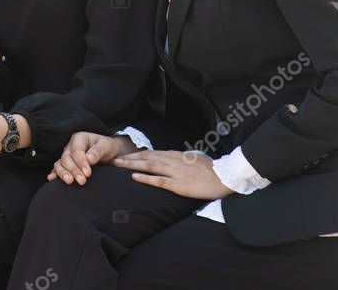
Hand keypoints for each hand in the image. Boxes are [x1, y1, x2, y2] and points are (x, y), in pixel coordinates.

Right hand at [49, 133, 139, 185]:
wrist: (107, 151)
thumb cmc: (106, 147)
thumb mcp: (106, 146)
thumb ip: (98, 151)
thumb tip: (89, 159)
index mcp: (79, 138)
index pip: (77, 151)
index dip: (81, 162)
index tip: (88, 173)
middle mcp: (70, 146)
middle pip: (66, 158)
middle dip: (73, 170)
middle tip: (82, 181)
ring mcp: (66, 155)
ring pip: (59, 163)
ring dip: (63, 173)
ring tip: (69, 181)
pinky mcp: (65, 164)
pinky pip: (57, 168)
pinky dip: (54, 174)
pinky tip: (51, 179)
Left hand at [113, 150, 235, 199]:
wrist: (224, 177)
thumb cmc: (210, 170)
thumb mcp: (192, 159)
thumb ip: (179, 159)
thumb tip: (170, 158)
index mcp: (175, 155)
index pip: (151, 152)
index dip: (136, 153)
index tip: (124, 154)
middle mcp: (172, 161)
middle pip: (146, 157)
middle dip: (128, 157)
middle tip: (113, 158)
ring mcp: (175, 172)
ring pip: (149, 165)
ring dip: (131, 164)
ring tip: (118, 164)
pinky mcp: (179, 184)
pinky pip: (159, 180)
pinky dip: (145, 178)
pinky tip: (134, 176)